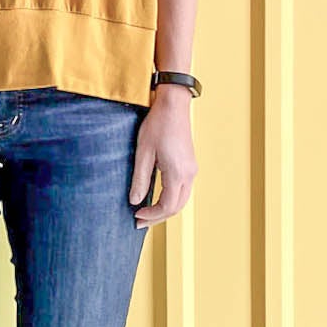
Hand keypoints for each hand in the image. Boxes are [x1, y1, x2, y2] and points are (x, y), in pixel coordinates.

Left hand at [129, 92, 197, 225]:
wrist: (174, 105)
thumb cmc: (157, 125)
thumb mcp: (143, 152)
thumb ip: (139, 179)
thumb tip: (134, 201)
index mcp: (177, 173)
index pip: (167, 206)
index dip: (152, 215)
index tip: (136, 216)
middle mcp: (189, 174)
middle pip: (176, 207)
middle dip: (158, 217)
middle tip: (139, 221)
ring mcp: (192, 170)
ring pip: (181, 200)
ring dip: (165, 210)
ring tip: (147, 213)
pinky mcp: (190, 165)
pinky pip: (183, 190)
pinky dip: (171, 199)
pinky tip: (157, 198)